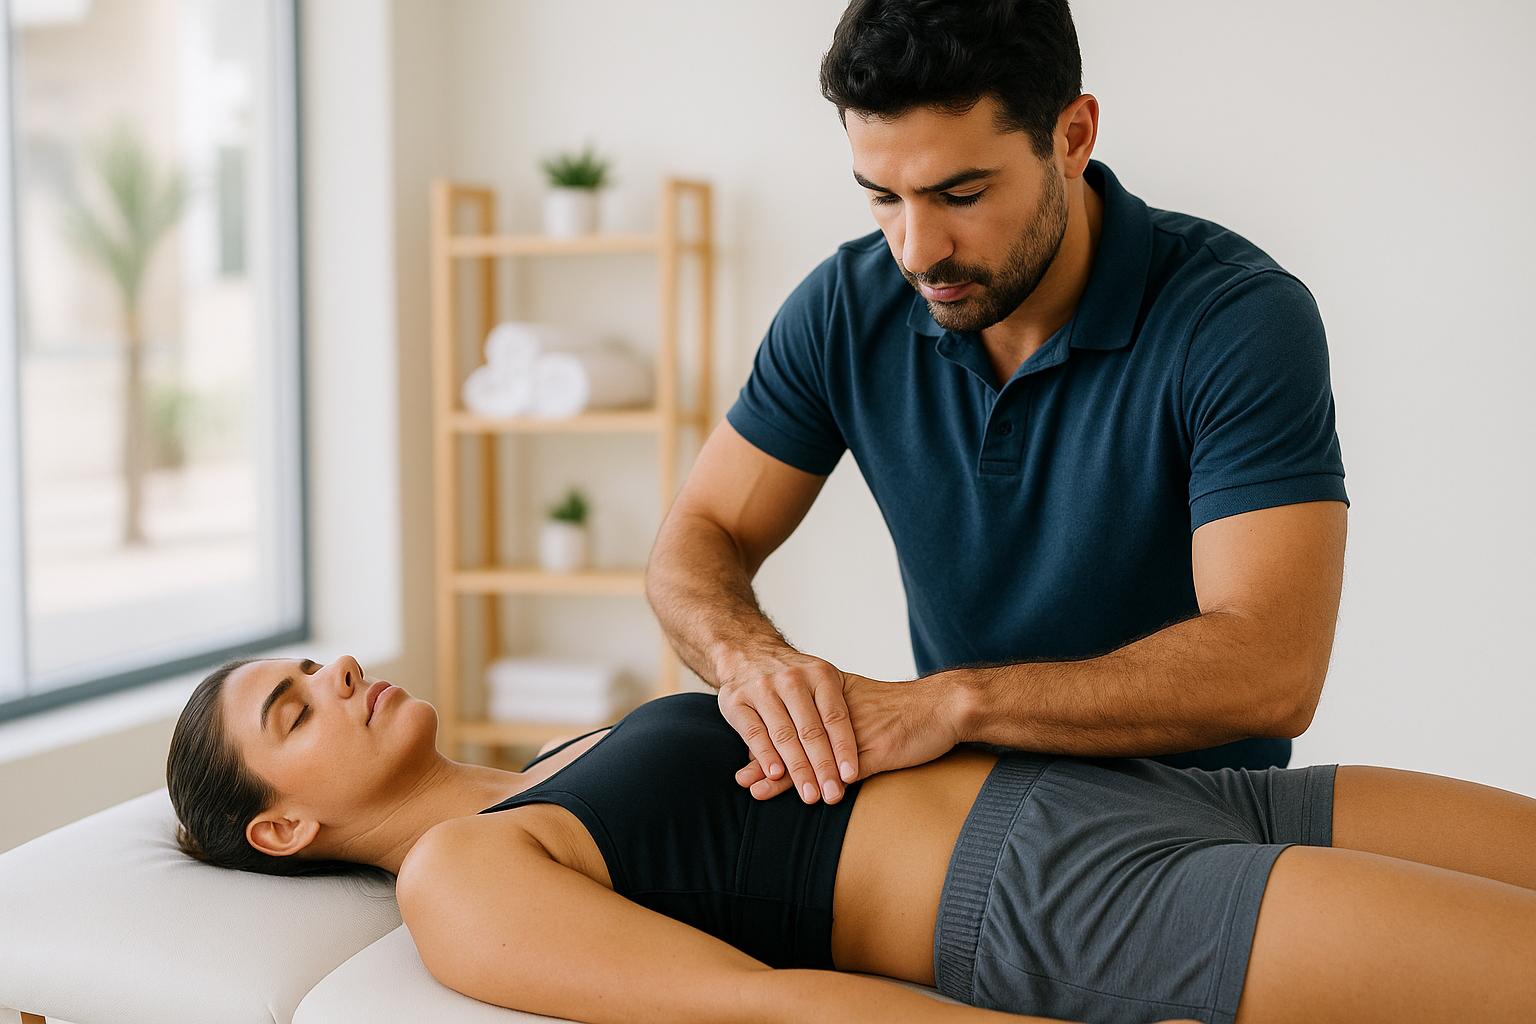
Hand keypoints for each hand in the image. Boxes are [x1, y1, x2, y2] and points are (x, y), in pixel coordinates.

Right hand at [716, 646, 859, 804]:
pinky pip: (754, 733)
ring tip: (809, 794)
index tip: (850, 777)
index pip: (835, 717)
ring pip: (783, 735)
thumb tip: (858, 756)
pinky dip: (765, 755)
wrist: (747, 652)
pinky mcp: (736, 701)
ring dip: (797, 769)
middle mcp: (791, 679)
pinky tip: (775, 775)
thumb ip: (834, 711)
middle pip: (810, 730)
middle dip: (823, 767)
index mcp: (819, 675)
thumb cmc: (793, 677)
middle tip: (832, 795)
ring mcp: (762, 688)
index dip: (844, 748)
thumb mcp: (820, 681)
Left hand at [734, 672, 967, 799]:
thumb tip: (815, 737)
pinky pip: (842, 770)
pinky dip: (821, 784)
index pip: (793, 721)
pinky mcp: (876, 750)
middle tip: (741, 777)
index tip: (745, 756)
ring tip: (756, 791)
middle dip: (767, 759)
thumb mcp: (866, 705)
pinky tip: (807, 798)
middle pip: (795, 737)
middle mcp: (839, 712)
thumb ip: (839, 719)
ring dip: (784, 776)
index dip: (769, 738)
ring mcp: (856, 732)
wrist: (945, 706)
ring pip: (812, 755)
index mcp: (835, 697)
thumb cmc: (907, 710)